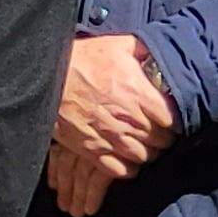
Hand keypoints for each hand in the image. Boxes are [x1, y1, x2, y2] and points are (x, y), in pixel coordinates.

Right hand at [47, 35, 176, 216]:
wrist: (45, 79)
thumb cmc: (80, 60)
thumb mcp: (117, 45)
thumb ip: (144, 50)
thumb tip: (160, 55)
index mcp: (137, 92)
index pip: (171, 119)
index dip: (172, 119)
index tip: (168, 116)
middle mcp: (128, 119)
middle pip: (160, 140)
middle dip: (162, 136)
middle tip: (158, 130)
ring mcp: (110, 138)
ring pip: (144, 157)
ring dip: (147, 151)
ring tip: (144, 143)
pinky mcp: (93, 152)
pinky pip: (121, 171)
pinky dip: (129, 167)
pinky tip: (127, 156)